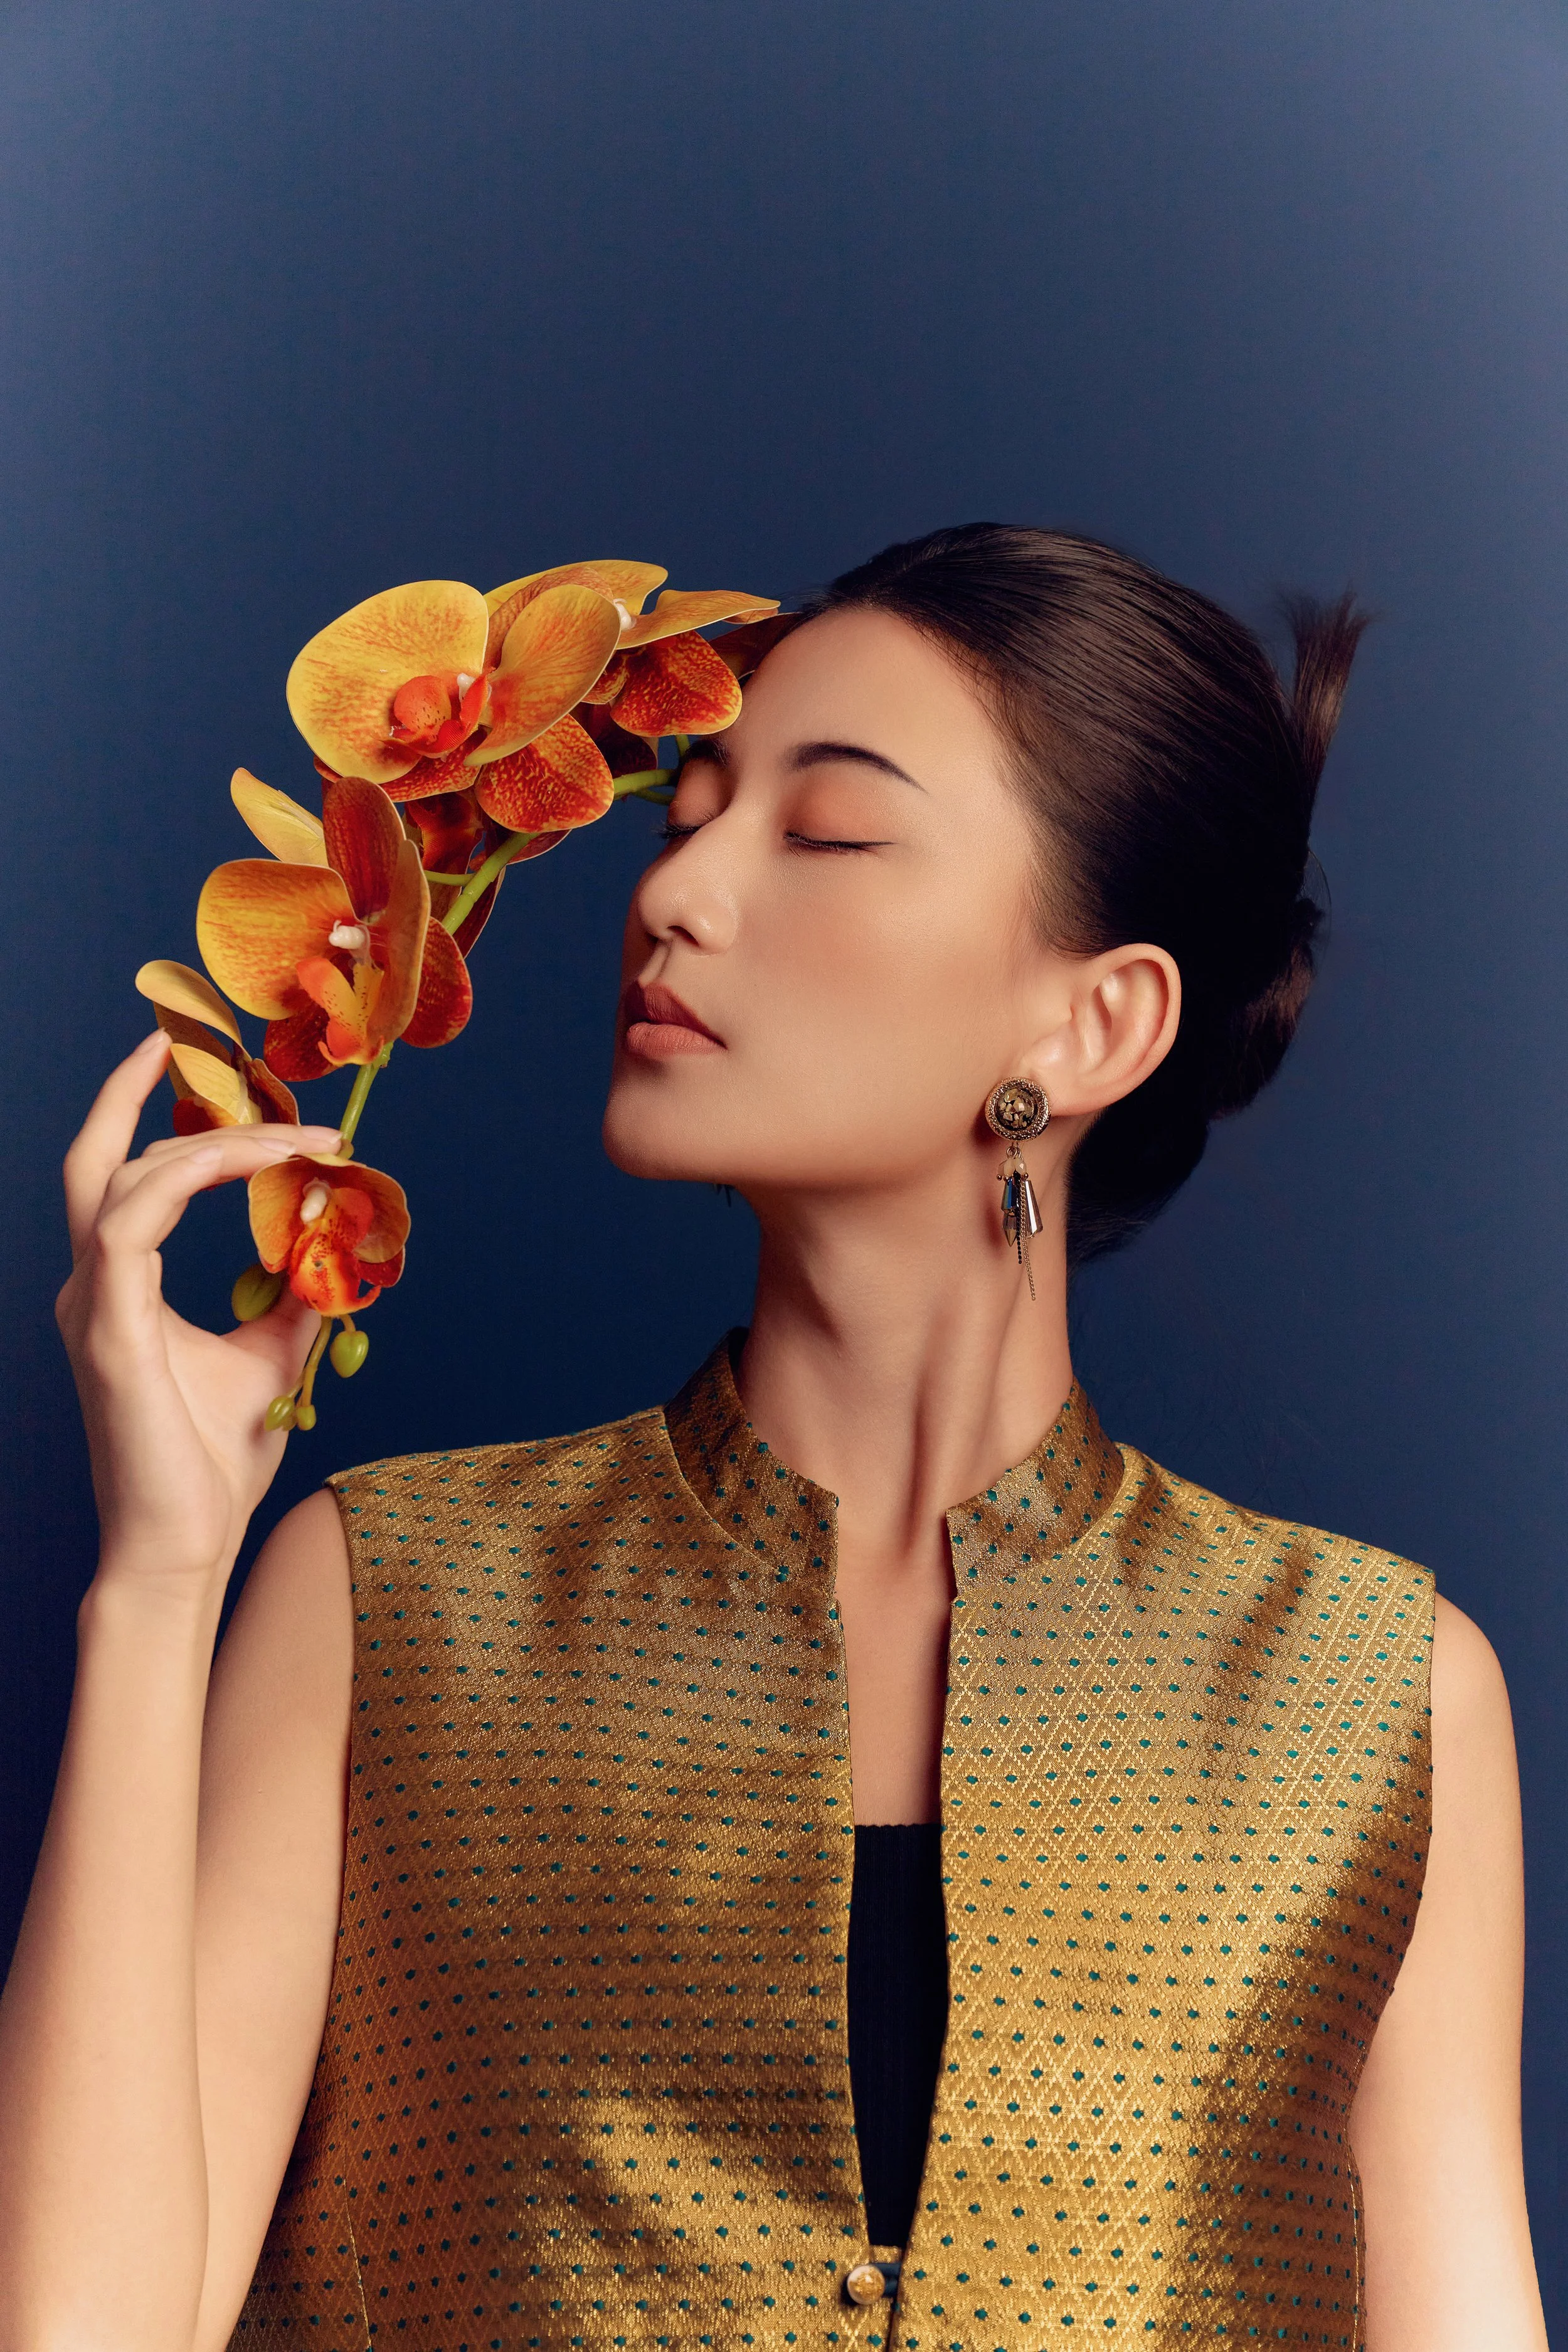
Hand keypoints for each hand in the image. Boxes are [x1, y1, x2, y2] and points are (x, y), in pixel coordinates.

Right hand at [57, 1030, 347, 1589]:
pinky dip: (191, 1182)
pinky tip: (255, 1168)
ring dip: (216, 1144)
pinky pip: (132, 1223)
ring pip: (127, 1178)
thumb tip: (336, 1246)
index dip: (169, 1123)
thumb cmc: (212, 1464)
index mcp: (120, 1288)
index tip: (228, 1083)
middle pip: (99, 1158)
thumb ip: (295, 1297)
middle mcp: (93, 1286)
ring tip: (296, 1135)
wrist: (184, 1546)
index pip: (128, 1178)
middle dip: (137, 1091)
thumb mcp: (272, 1358)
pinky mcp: (106, 1328)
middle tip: (192, 1040)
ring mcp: (91, 1304)